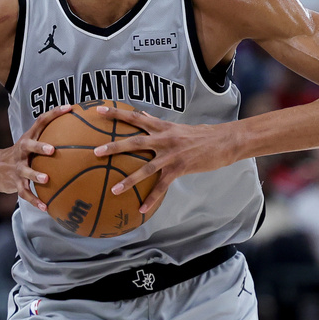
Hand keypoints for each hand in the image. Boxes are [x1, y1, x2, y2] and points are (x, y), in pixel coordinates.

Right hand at [0, 104, 71, 210]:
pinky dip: (35, 201)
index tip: (69, 107)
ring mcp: (17, 167)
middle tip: (52, 150)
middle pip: (29, 146)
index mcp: (28, 138)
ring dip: (35, 175)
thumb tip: (81, 132)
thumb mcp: (32, 143)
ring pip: (25, 171)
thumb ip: (51, 137)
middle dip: (40, 147)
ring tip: (46, 180)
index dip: (55, 113)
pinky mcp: (15, 183)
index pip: (41, 121)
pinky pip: (25, 193)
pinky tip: (46, 208)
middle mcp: (22, 150)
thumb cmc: (23, 154)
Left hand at [91, 105, 231, 213]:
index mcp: (162, 127)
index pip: (135, 117)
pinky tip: (141, 209)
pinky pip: (162, 186)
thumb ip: (157, 123)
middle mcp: (164, 139)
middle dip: (114, 146)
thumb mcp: (177, 126)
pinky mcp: (180, 168)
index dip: (117, 113)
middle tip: (95, 151)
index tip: (99, 110)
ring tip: (114, 190)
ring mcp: (171, 154)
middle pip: (135, 141)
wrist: (223, 141)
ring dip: (129, 180)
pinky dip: (152, 198)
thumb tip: (142, 116)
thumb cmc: (200, 135)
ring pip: (146, 167)